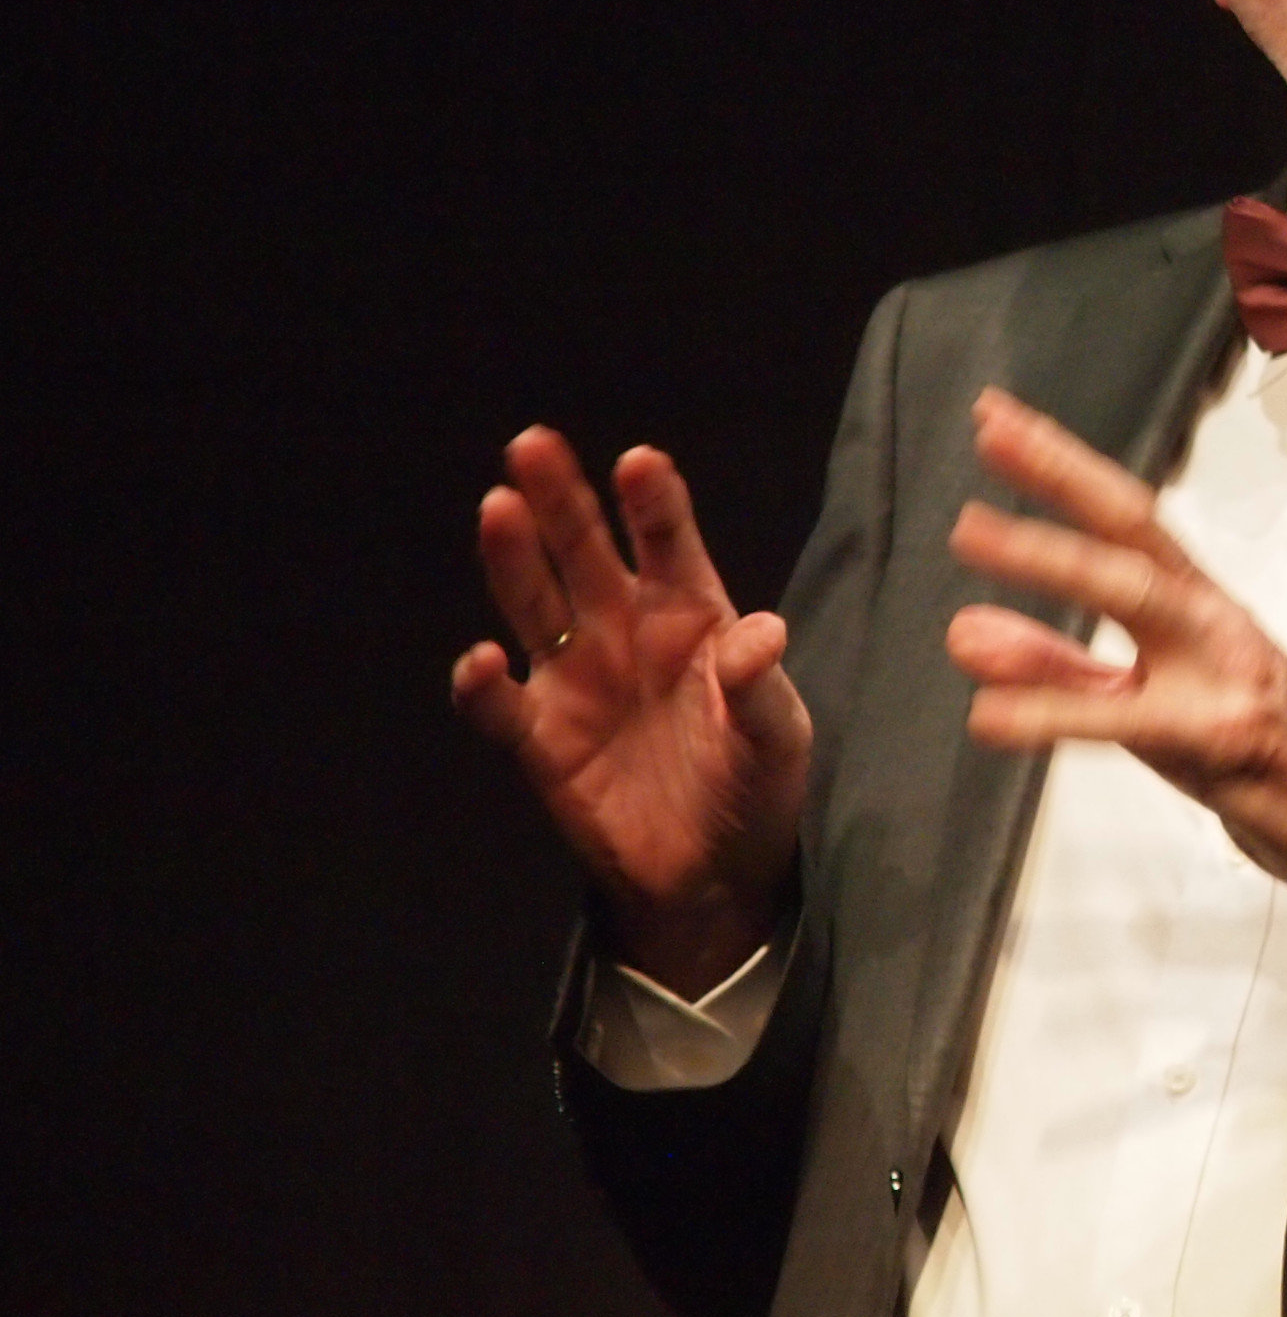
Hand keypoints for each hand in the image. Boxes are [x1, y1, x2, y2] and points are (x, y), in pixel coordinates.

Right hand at [452, 429, 811, 995]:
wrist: (716, 872)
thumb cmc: (756, 783)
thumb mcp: (776, 738)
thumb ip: (761, 687)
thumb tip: (761, 636)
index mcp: (692, 615)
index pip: (668, 543)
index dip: (652, 503)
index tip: (638, 461)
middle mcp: (625, 630)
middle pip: (585, 552)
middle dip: (562, 500)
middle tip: (532, 444)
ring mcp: (577, 679)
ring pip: (533, 603)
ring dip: (513, 558)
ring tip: (498, 508)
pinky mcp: (540, 738)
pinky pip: (499, 704)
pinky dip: (482, 684)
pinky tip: (481, 659)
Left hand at [946, 387, 1286, 905]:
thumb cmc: (1257, 743)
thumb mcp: (1147, 699)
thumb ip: (1056, 668)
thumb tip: (970, 632)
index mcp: (1196, 601)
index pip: (1123, 515)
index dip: (1061, 464)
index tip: (999, 422)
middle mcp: (1208, 621)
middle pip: (1132, 530)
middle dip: (1061, 476)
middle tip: (992, 438)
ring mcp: (1217, 674)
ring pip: (1134, 597)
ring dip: (1052, 559)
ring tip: (975, 536)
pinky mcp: (1213, 738)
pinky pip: (1121, 720)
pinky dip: (1052, 713)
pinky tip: (992, 713)